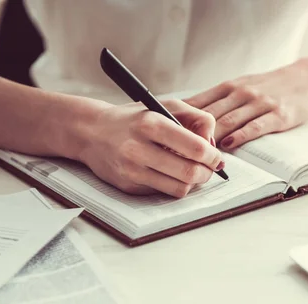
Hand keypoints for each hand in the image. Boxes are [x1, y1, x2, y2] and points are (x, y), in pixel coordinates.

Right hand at [74, 99, 223, 197]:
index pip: (195, 147)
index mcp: (151, 124)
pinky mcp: (128, 186)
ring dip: (193, 183)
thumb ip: (196, 118)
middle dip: (207, 173)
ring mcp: (131, 170)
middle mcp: (139, 148)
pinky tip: (170, 174)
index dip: (212, 156)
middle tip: (209, 168)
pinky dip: (173, 185)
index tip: (216, 157)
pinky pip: (163, 193)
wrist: (92, 132)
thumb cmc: (135, 119)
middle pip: (189, 172)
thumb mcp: (165, 106)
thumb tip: (212, 144)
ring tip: (193, 172)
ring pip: (179, 188)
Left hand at [184, 57, 307, 148]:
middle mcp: (240, 93)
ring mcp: (259, 103)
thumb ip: (219, 101)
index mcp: (228, 87)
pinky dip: (240, 136)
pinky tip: (228, 146)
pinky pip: (255, 126)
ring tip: (196, 154)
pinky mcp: (277, 114)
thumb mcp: (242, 85)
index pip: (197, 103)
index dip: (179, 119)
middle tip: (172, 150)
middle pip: (208, 114)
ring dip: (212, 138)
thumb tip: (188, 117)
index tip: (162, 134)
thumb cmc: (271, 85)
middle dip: (189, 133)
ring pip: (228, 121)